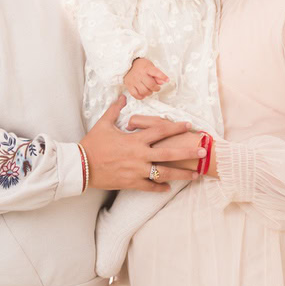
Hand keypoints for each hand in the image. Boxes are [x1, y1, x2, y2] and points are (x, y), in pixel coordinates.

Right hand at [80, 97, 202, 191]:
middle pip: (169, 153)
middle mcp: (139, 155)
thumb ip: (115, 110)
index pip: (160, 131)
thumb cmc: (92, 144)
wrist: (81, 166)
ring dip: (181, 174)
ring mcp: (137, 170)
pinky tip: (168, 188)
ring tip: (195, 175)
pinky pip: (149, 186)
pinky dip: (159, 187)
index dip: (175, 127)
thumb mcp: (104, 124)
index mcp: (134, 139)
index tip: (188, 125)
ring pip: (164, 173)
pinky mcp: (131, 183)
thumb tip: (123, 97)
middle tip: (202, 151)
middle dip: (187, 152)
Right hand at [123, 58, 168, 99]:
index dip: (163, 76)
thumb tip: (162, 82)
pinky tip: (143, 94)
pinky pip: (135, 94)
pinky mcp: (129, 85)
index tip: (167, 80)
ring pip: (143, 91)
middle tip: (157, 88)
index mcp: (146, 68)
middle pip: (150, 84)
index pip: (156, 72)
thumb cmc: (142, 66)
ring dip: (149, 93)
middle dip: (156, 88)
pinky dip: (141, 96)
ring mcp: (134, 80)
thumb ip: (157, 75)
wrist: (129, 65)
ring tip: (149, 90)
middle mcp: (140, 74)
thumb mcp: (151, 66)